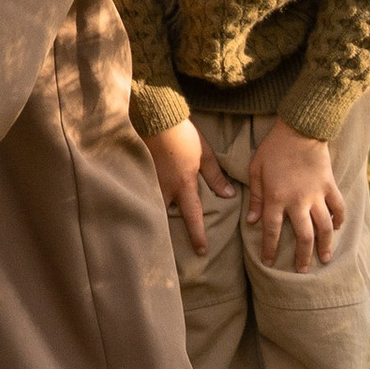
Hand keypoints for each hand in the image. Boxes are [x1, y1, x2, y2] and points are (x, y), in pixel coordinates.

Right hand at [141, 116, 236, 257]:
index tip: (202, 251)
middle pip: (168, 217)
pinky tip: (147, 205)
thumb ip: (216, 177)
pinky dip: (149, 201)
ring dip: (159, 216)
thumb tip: (228, 195)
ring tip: (159, 227)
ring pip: (154, 207)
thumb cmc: (184, 135)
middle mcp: (165, 189)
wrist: (156, 118)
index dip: (197, 236)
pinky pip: (145, 194)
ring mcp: (150, 182)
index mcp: (184, 185)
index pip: (193, 217)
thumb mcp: (205, 155)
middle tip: (175, 244)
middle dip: (171, 230)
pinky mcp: (141, 173)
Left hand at [244, 122, 346, 270]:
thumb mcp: (256, 170)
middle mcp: (298, 200)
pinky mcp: (330, 185)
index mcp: (276, 197)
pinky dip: (339, 219)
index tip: (268, 262)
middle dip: (302, 256)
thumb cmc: (273, 148)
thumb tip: (251, 222)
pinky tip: (338, 229)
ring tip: (325, 259)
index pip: (272, 231)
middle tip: (302, 271)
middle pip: (303, 236)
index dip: (270, 249)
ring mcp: (316, 194)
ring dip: (325, 245)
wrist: (299, 128)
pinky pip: (338, 207)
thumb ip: (255, 198)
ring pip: (324, 227)